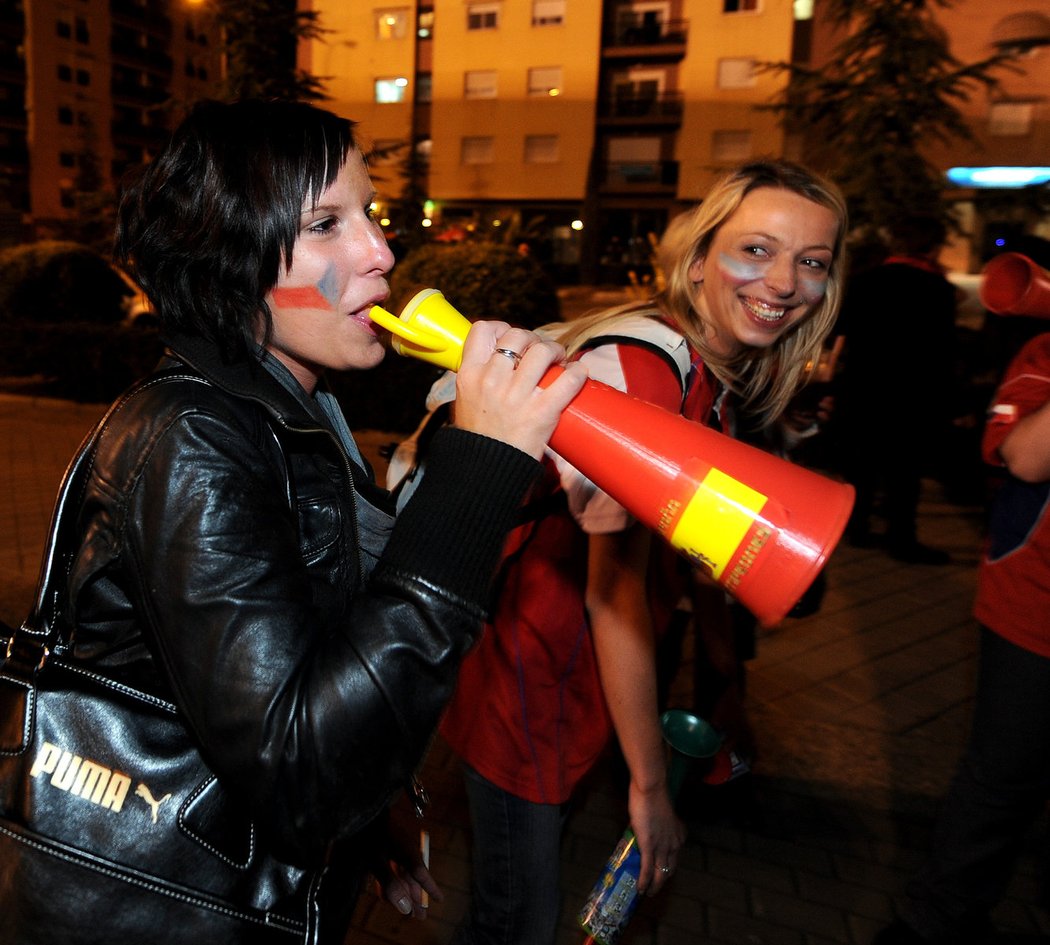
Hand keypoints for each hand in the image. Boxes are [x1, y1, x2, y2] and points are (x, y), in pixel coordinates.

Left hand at [368, 813, 443, 919]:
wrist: (361, 810)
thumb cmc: (369, 835)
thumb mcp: (378, 863)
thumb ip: (392, 885)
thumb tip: (406, 908)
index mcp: (408, 853)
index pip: (423, 875)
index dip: (430, 888)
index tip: (440, 899)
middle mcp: (405, 851)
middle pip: (412, 878)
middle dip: (415, 898)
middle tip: (420, 916)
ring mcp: (395, 847)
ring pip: (401, 874)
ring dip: (402, 892)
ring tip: (405, 909)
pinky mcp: (385, 845)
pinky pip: (391, 867)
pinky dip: (390, 881)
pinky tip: (384, 894)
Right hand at [452, 322, 587, 459]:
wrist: (485, 470)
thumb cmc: (478, 436)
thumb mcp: (465, 400)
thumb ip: (478, 378)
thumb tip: (496, 359)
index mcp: (469, 374)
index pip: (483, 330)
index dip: (501, 328)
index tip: (512, 339)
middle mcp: (492, 379)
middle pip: (517, 335)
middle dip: (534, 339)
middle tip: (542, 352)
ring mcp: (517, 395)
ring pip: (542, 351)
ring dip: (556, 350)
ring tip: (560, 360)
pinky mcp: (541, 412)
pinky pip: (567, 380)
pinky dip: (578, 373)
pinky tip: (579, 372)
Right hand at [629, 779, 685, 896]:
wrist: (651, 790)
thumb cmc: (652, 796)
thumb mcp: (658, 815)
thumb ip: (655, 826)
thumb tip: (643, 830)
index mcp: (679, 835)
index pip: (674, 858)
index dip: (667, 868)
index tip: (660, 872)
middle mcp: (674, 844)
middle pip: (669, 870)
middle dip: (662, 881)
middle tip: (654, 888)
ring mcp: (662, 847)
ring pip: (659, 873)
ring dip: (653, 886)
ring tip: (647, 893)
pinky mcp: (650, 847)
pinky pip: (647, 869)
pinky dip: (644, 881)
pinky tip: (640, 889)